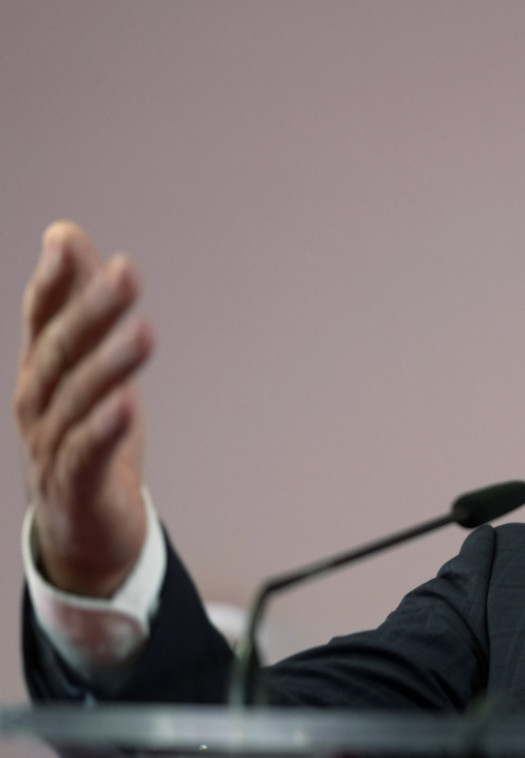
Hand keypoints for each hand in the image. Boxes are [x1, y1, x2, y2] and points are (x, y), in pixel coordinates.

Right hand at [13, 222, 154, 596]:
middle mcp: (38, 404)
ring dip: (109, 365)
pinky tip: (127, 405)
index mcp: (41, 372)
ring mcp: (51, 447)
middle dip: (92, 311)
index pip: (40, 319)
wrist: (81, 526)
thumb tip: (66, 234)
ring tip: (142, 332)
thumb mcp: (85, 364)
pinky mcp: (76, 487)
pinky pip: (87, 455)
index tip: (66, 241)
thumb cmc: (84, 432)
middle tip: (127, 273)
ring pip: (77, 400)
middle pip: (62, 352)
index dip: (52, 282)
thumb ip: (77, 304)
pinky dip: (105, 429)